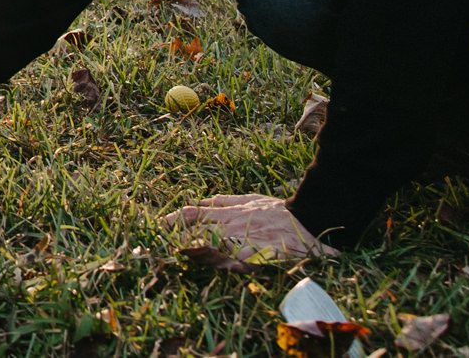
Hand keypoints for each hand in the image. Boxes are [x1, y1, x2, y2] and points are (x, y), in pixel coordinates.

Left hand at [161, 193, 334, 261]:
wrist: (307, 221)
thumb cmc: (277, 212)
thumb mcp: (250, 200)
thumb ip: (226, 202)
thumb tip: (203, 200)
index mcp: (229, 213)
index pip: (196, 213)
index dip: (176, 219)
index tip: (160, 225)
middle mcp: (234, 226)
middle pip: (200, 232)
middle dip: (182, 240)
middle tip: (168, 247)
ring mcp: (247, 240)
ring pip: (217, 248)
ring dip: (202, 254)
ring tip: (188, 257)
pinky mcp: (261, 253)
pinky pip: (243, 261)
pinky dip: (231, 265)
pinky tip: (223, 268)